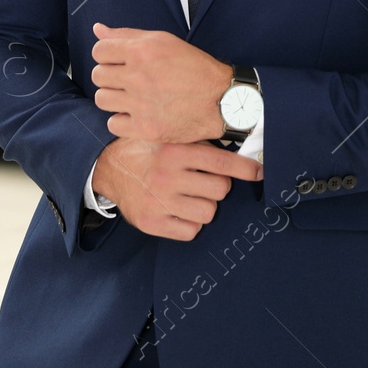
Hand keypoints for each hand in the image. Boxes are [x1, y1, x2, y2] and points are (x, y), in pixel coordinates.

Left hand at [90, 22, 230, 143]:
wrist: (222, 100)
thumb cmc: (194, 69)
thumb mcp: (164, 41)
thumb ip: (128, 35)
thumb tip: (97, 29)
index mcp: (142, 51)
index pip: (99, 51)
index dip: (107, 56)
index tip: (119, 62)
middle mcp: (139, 76)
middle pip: (98, 76)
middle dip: (110, 77)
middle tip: (128, 80)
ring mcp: (141, 104)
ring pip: (102, 99)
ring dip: (114, 98)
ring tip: (132, 97)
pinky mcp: (146, 128)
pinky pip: (113, 123)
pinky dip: (123, 120)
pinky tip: (138, 114)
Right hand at [92, 137, 263, 240]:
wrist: (107, 169)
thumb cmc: (147, 151)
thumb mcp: (169, 136)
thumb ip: (199, 142)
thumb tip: (241, 147)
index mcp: (175, 150)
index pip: (222, 161)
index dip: (246, 168)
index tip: (259, 172)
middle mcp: (167, 176)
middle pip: (221, 190)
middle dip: (218, 186)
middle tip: (205, 181)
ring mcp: (159, 201)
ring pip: (209, 212)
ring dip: (205, 205)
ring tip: (190, 196)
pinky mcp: (152, 222)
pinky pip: (191, 231)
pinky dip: (190, 223)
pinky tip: (180, 210)